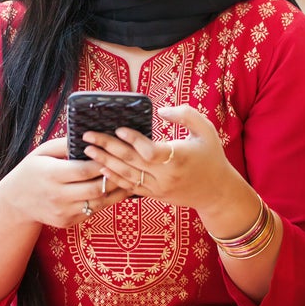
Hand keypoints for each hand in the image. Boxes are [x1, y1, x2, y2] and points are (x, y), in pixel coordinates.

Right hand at [0, 137, 131, 228]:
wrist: (15, 201)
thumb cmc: (32, 170)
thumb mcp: (43, 151)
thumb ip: (66, 143)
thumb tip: (91, 135)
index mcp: (51, 175)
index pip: (85, 170)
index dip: (102, 162)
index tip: (114, 153)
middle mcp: (57, 196)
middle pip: (95, 189)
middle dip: (114, 178)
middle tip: (127, 167)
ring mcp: (62, 212)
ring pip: (98, 204)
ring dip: (115, 192)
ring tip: (128, 179)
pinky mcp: (67, 222)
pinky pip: (92, 211)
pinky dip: (104, 201)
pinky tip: (113, 190)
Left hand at [83, 105, 242, 212]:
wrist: (217, 191)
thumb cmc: (211, 156)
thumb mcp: (206, 130)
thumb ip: (185, 115)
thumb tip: (161, 110)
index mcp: (180, 157)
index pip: (150, 150)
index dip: (133, 140)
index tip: (119, 129)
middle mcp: (167, 174)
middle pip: (131, 161)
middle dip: (107, 148)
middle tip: (88, 136)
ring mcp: (160, 187)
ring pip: (127, 175)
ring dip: (105, 162)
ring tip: (88, 151)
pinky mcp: (155, 194)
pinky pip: (131, 187)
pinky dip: (115, 178)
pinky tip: (102, 169)